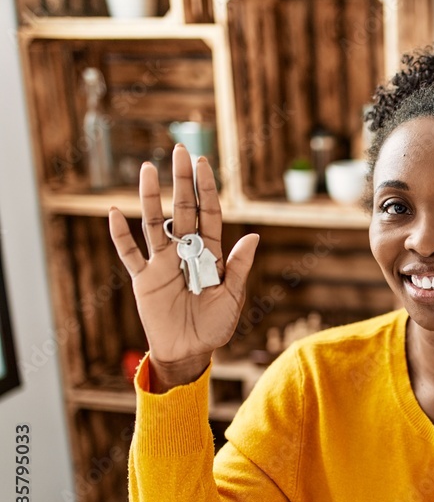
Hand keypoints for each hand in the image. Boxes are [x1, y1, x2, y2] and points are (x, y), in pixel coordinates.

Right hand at [108, 144, 258, 390]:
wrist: (190, 351)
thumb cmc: (215, 325)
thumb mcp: (233, 297)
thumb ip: (239, 267)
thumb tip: (254, 236)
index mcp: (210, 255)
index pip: (208, 214)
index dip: (206, 190)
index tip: (204, 164)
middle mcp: (185, 252)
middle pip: (182, 210)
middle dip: (182, 182)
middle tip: (181, 151)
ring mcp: (162, 263)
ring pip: (154, 223)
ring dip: (150, 197)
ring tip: (148, 168)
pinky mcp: (144, 279)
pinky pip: (129, 253)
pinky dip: (119, 234)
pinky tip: (112, 212)